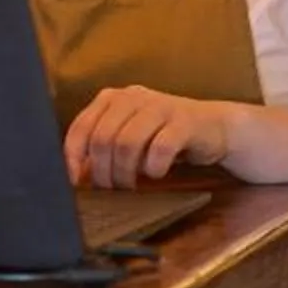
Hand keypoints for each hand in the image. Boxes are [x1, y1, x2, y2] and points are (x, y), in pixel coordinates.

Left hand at [65, 86, 236, 188]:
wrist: (214, 128)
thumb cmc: (163, 137)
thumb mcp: (128, 138)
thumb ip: (102, 150)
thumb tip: (74, 177)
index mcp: (112, 99)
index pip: (81, 127)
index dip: (72, 157)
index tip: (74, 182)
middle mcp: (132, 97)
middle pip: (103, 138)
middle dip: (103, 171)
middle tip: (111, 189)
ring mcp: (159, 106)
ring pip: (127, 143)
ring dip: (125, 173)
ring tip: (131, 186)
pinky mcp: (184, 121)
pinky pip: (159, 148)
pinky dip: (153, 168)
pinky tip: (157, 174)